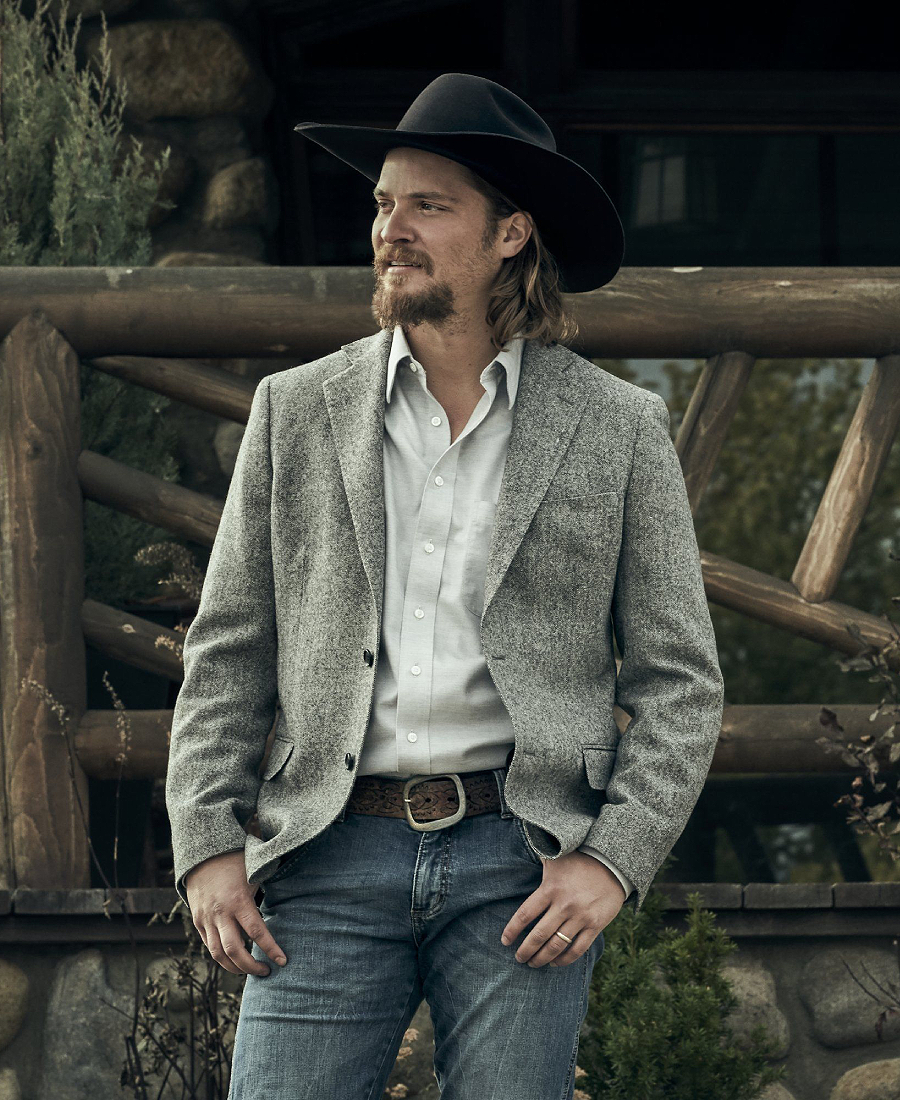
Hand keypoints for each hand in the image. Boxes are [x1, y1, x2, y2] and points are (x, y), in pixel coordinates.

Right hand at [185, 850, 287, 976]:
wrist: (203, 853)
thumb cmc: (235, 862)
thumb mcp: (254, 873)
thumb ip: (266, 892)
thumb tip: (288, 906)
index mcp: (238, 900)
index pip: (257, 932)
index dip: (271, 949)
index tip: (283, 961)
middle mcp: (220, 913)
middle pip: (234, 950)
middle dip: (251, 966)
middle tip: (266, 971)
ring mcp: (205, 918)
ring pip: (218, 954)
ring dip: (235, 967)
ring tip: (250, 970)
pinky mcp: (197, 921)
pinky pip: (209, 945)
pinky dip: (222, 956)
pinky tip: (234, 959)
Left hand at [499, 850, 624, 967]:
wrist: (612, 864)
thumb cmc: (579, 860)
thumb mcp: (555, 858)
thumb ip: (538, 862)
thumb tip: (522, 850)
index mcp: (550, 888)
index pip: (525, 914)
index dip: (512, 930)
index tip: (505, 941)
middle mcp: (564, 905)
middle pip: (539, 935)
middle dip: (526, 950)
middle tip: (518, 958)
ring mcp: (580, 917)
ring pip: (557, 945)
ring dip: (542, 958)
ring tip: (534, 963)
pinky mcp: (595, 925)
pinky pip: (578, 949)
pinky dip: (565, 959)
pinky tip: (555, 963)